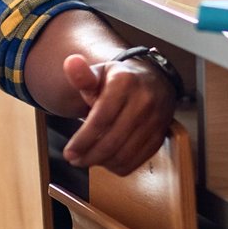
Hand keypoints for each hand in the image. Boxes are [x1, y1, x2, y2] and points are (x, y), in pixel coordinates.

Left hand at [59, 53, 176, 174]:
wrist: (152, 82)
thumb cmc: (119, 81)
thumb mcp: (99, 74)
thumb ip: (81, 74)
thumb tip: (71, 62)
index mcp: (125, 82)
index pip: (101, 119)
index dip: (83, 140)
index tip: (68, 153)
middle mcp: (144, 101)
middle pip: (112, 140)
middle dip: (89, 155)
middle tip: (75, 159)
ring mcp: (155, 120)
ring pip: (124, 154)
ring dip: (102, 163)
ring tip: (88, 159)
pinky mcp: (159, 136)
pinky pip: (136, 161)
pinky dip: (118, 166)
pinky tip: (106, 160)